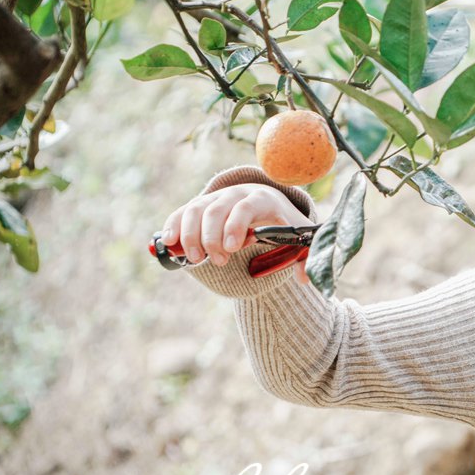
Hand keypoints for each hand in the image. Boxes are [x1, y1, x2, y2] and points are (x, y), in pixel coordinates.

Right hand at [162, 183, 315, 284]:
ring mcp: (215, 198)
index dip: (236, 226)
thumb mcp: (299, 235)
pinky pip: (182, 212)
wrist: (266, 203)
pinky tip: (169, 244)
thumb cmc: (283, 223)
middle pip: (217, 209)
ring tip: (195, 260)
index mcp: (262, 199)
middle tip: (218, 260)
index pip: (245, 207)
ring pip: (196, 210)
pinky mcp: (200, 206)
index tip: (232, 248)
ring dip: (191, 235)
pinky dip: (173, 225)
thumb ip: (305, 256)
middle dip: (212, 236)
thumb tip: (305, 279)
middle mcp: (235, 194)